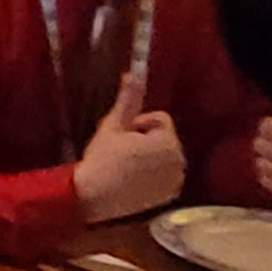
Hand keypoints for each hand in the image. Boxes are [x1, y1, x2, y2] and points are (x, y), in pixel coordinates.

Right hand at [74, 82, 186, 222]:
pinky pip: (164, 175)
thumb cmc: (101, 159)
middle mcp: (179, 162)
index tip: (120, 139)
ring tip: (125, 166)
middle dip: (145, 140)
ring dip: (149, 156)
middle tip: (121, 152)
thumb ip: (128, 100)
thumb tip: (133, 73)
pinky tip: (132, 180)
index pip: (159, 120)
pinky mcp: (168, 197)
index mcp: (169, 143)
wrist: (91, 197)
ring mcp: (175, 182)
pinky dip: (152, 175)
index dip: (137, 125)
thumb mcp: (113, 126)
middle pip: (164, 138)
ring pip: (163, 156)